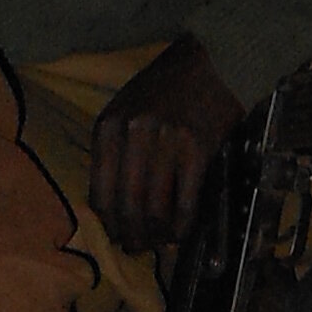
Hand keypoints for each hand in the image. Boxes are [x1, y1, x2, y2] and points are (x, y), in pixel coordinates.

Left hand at [88, 34, 249, 252]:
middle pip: (126, 206)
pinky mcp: (197, 150)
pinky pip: (185, 202)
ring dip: (156, 235)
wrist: (212, 64)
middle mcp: (133, 135)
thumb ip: (115, 151)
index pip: (100, 192)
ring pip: (154, 208)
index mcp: (109, 126)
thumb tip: (113, 207)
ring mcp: (166, 143)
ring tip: (159, 242)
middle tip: (137, 247)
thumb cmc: (166, 88)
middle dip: (131, 235)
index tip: (115, 236)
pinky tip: (182, 233)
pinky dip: (182, 225)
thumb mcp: (126, 110)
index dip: (107, 223)